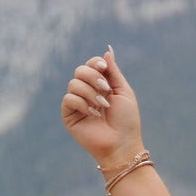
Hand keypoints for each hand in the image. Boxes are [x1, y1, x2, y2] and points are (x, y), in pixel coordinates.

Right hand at [60, 44, 142, 170]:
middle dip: (94, 77)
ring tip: (103, 106)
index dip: (95, 62)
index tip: (104, 67)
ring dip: (91, 93)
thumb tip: (107, 50)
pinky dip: (83, 104)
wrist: (122, 145)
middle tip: (106, 90)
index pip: (90, 64)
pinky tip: (93, 114)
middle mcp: (87, 92)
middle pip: (80, 70)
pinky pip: (69, 98)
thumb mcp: (123, 91)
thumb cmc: (126, 121)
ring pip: (74, 83)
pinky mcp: (69, 115)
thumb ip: (113, 71)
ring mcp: (77, 104)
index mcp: (100, 86)